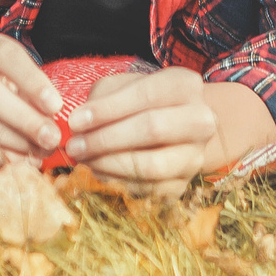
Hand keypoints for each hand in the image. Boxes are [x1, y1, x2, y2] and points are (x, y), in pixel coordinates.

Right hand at [0, 31, 61, 180]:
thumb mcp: (15, 84)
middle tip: (50, 136)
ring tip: (38, 151)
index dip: (30, 79)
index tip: (55, 106)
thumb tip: (51, 124)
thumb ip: (32, 97)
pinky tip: (19, 161)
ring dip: (12, 139)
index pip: (2, 52)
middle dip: (22, 115)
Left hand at [65, 70, 274, 193]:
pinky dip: (117, 182)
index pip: (147, 95)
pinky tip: (98, 170)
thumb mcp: (123, 86)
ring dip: (108, 164)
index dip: (108, 109)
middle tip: (74, 145)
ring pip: (151, 165)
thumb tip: (79, 123)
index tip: (75, 121)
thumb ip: (101, 97)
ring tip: (82, 158)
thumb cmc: (141, 102)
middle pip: (153, 129)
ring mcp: (194, 156)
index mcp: (186, 85)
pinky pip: (147, 190)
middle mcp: (201, 120)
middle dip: (106, 139)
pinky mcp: (183, 185)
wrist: (176, 129)